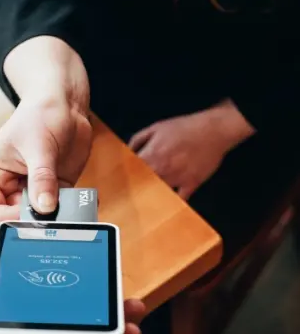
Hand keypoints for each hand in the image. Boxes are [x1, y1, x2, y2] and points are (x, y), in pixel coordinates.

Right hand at [0, 36, 92, 228]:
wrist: (65, 104)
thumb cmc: (40, 115)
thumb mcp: (38, 145)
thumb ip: (41, 178)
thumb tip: (45, 208)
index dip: (5, 220)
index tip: (26, 216)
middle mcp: (11, 188)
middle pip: (15, 220)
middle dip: (33, 223)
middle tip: (52, 219)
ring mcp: (35, 191)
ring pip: (40, 219)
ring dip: (54, 219)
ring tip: (69, 210)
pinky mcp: (56, 191)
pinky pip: (61, 210)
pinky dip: (72, 212)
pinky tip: (82, 204)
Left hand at [129, 100, 254, 198]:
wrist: (214, 129)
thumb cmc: (184, 127)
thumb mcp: (155, 128)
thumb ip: (137, 140)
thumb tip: (126, 152)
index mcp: (151, 155)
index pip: (131, 172)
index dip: (124, 178)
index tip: (120, 184)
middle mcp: (162, 169)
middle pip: (142, 186)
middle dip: (135, 190)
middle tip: (129, 197)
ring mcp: (177, 178)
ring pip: (158, 194)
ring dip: (151, 197)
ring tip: (143, 204)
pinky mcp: (191, 184)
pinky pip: (179, 199)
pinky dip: (172, 203)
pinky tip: (165, 206)